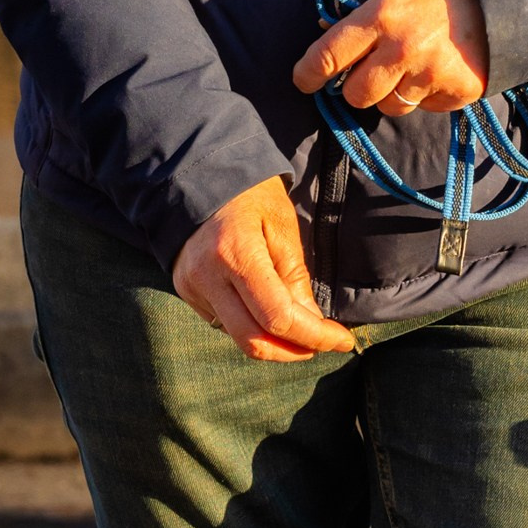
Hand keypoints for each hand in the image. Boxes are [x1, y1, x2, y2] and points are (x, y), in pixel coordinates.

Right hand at [171, 177, 356, 362]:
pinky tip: (263, 306)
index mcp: (236, 253)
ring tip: (298, 326)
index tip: (342, 340)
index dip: (315, 337)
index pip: (278, 317)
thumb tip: (313, 325)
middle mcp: (208, 276)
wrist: (200, 176)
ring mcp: (191, 287)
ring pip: (237, 336)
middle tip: (320, 344)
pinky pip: (223, 322)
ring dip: (273, 341)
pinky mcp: (185, 291)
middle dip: (293, 351)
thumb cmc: (250, 195)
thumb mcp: (283, 227)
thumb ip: (296, 278)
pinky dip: (250, 324)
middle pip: (253, 341)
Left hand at [290, 0, 489, 116]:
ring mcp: (434, 74)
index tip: (303, 80)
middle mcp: (405, 49)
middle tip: (366, 66)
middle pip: (357, 95)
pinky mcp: (460, 90)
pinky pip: (426, 107)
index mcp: (382, 14)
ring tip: (406, 64)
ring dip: (391, 91)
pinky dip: (424, 93)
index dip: (307, 74)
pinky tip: (434, 66)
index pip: (328, 57)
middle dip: (354, 84)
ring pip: (392, 106)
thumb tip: (325, 20)